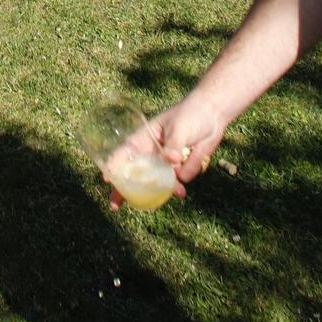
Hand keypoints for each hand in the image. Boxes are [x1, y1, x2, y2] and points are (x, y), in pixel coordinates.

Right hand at [104, 96, 227, 206]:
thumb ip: (173, 145)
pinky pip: (180, 181)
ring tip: (179, 193)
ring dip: (167, 189)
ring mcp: (167, 164)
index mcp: (145, 139)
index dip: (114, 166)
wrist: (213, 116)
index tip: (108, 179)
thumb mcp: (179, 127)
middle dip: (125, 192)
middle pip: (135, 175)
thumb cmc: (189, 115)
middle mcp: (153, 154)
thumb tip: (171, 161)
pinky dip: (184, 181)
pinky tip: (188, 183)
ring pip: (160, 183)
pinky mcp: (181, 170)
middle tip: (116, 206)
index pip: (125, 153)